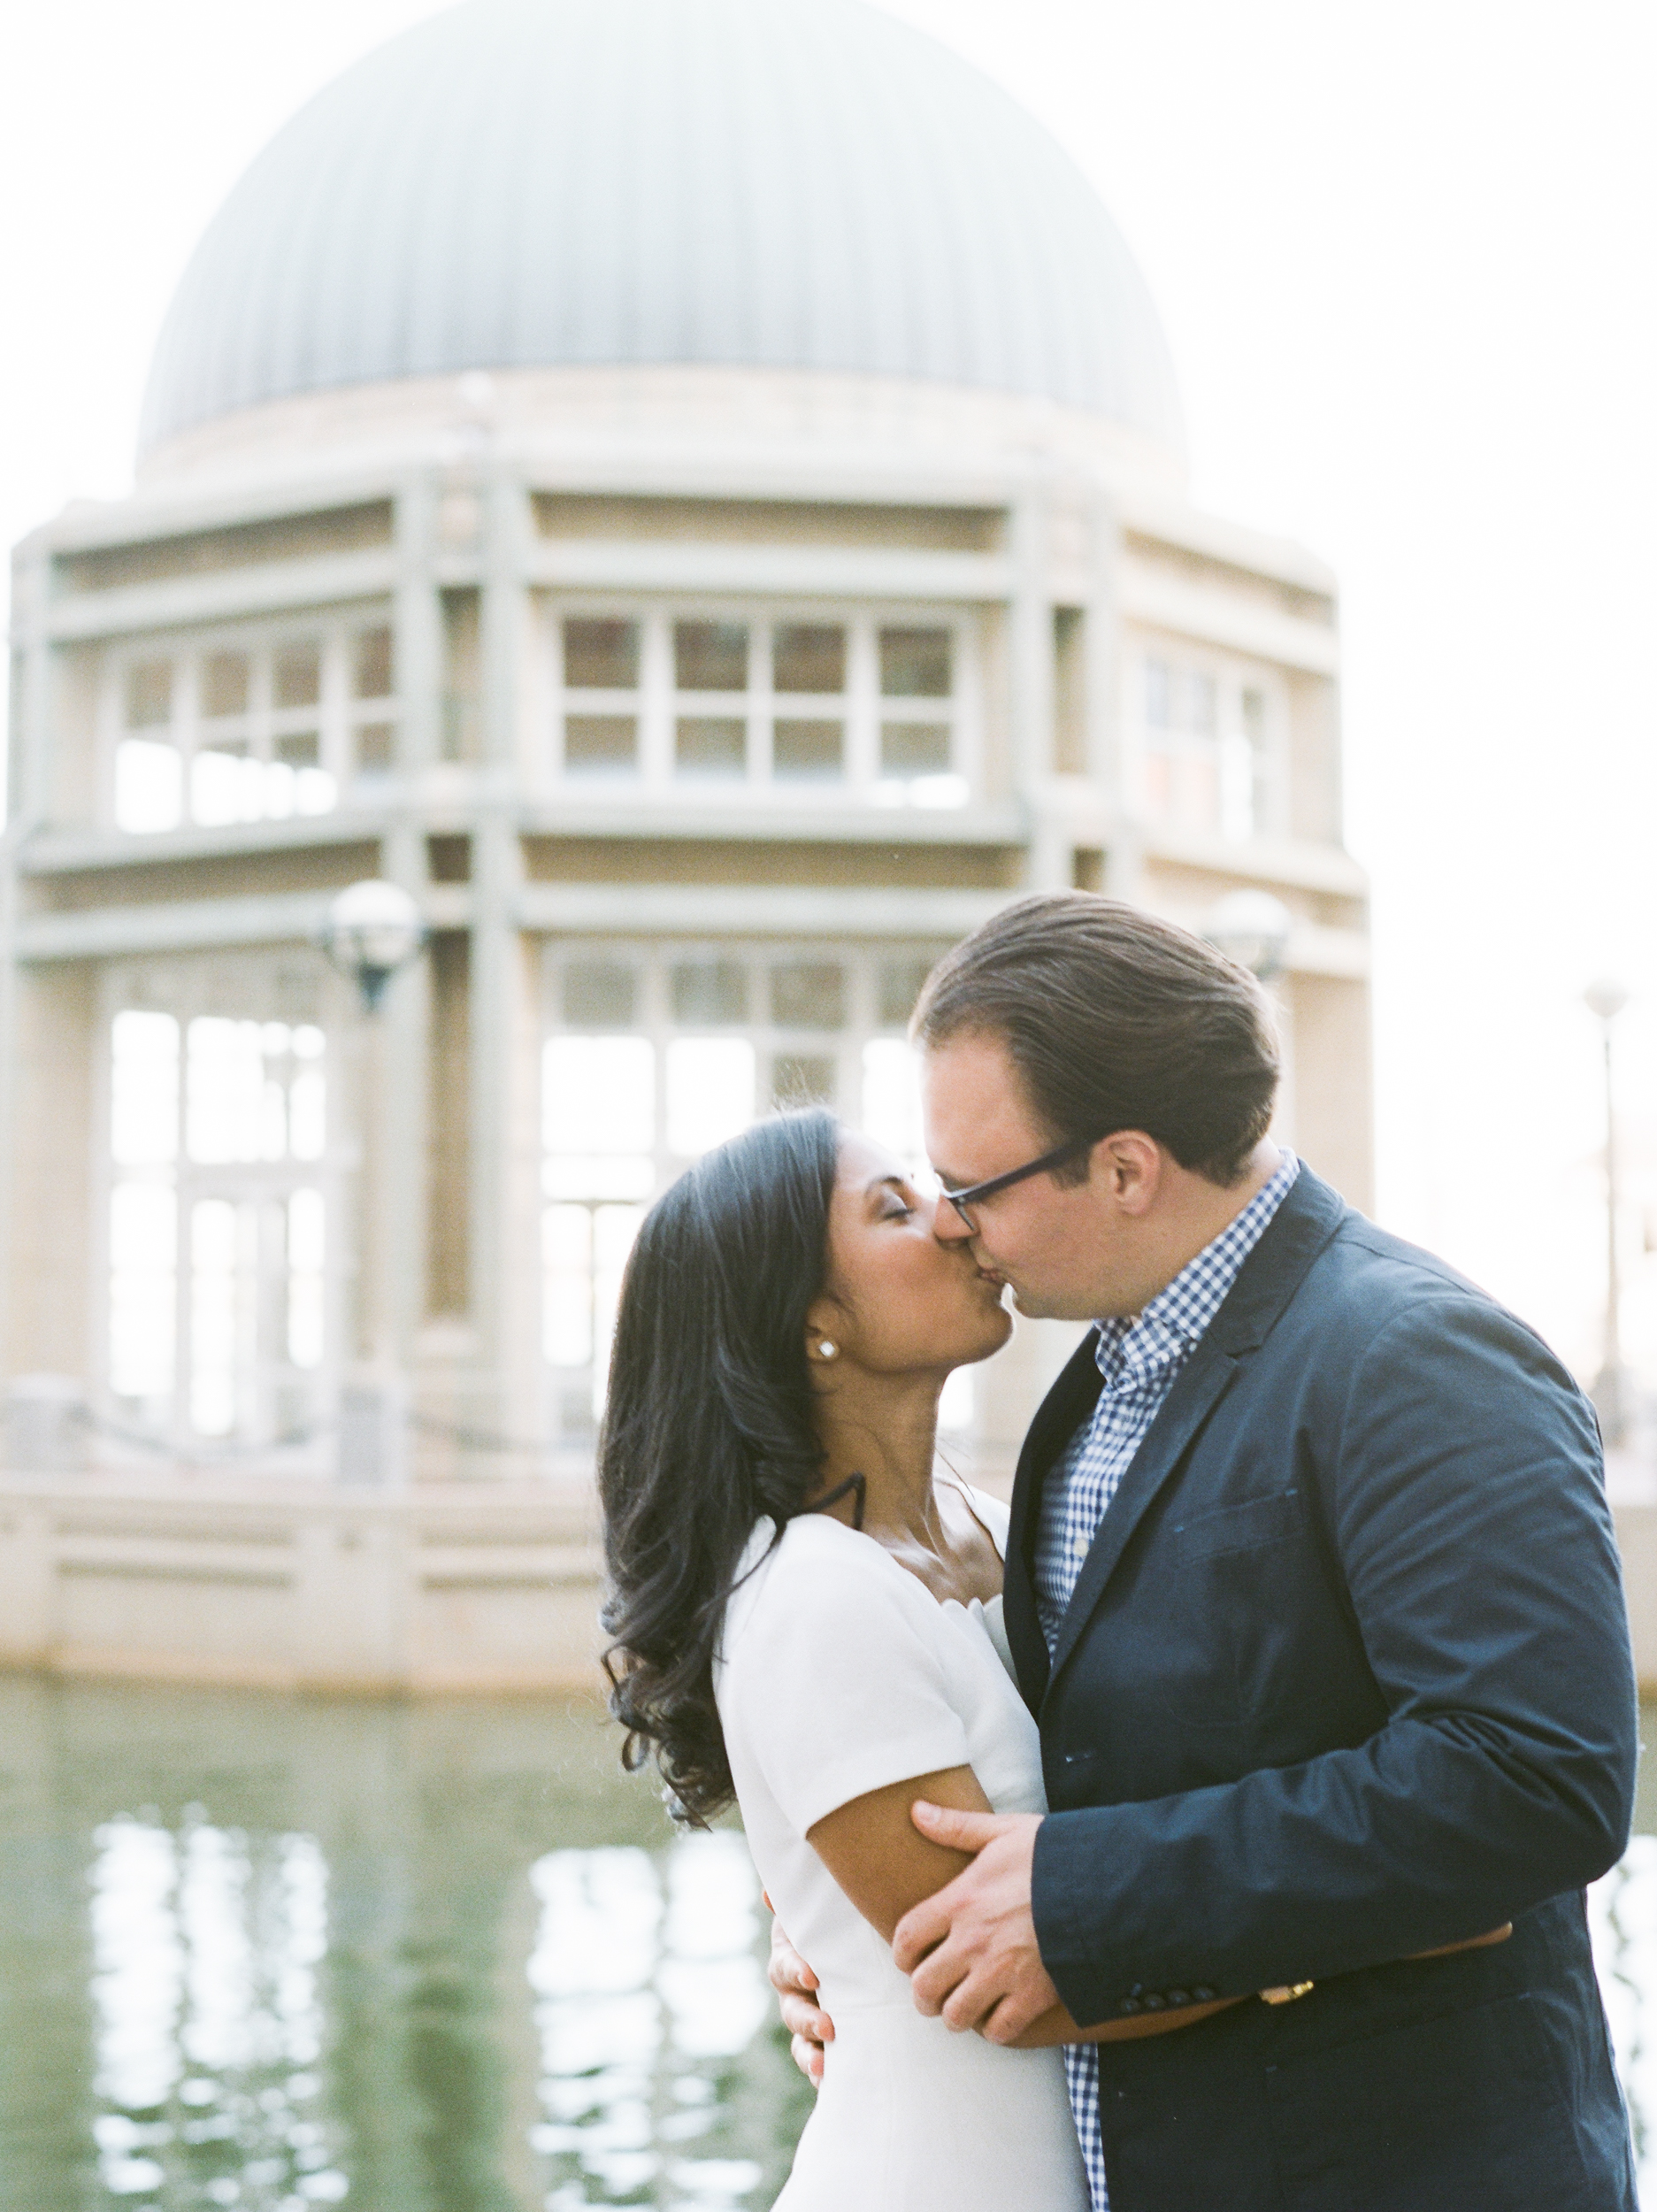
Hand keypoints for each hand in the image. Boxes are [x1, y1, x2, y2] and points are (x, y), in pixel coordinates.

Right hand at [766, 1901, 833, 2085]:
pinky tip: (831, 2086)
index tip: (812, 1976)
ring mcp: (809, 2022)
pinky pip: (818, 2066)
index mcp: (792, 1958)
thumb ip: (802, 1901)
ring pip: (800, 2044)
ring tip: (824, 2067)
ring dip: (809, 2055)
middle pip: (791, 2011)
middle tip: (828, 2027)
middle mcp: (795, 1994)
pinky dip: (821, 2076)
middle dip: (807, 2020)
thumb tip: (769, 1893)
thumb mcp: (827, 1910)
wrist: (867, 1953)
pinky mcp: (826, 2046)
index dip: (795, 1970)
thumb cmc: (842, 1925)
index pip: (785, 1967)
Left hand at [891, 1805, 1059, 2043]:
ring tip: (964, 2005)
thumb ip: (956, 1826)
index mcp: (961, 1901)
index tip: (911, 1958)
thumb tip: (916, 1809)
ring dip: (956, 2013)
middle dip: (925, 1993)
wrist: (1107, 1887)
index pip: (907, 1938)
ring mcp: (1003, 1973)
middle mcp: (974, 1942)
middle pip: (925, 1987)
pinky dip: (995, 2027)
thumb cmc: (1053, 1856)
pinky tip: (999, 2012)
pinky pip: (999, 2031)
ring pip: (957, 2015)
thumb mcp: (1003, 1832)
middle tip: (934, 1990)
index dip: (903, 1954)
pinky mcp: (1033, 1997)